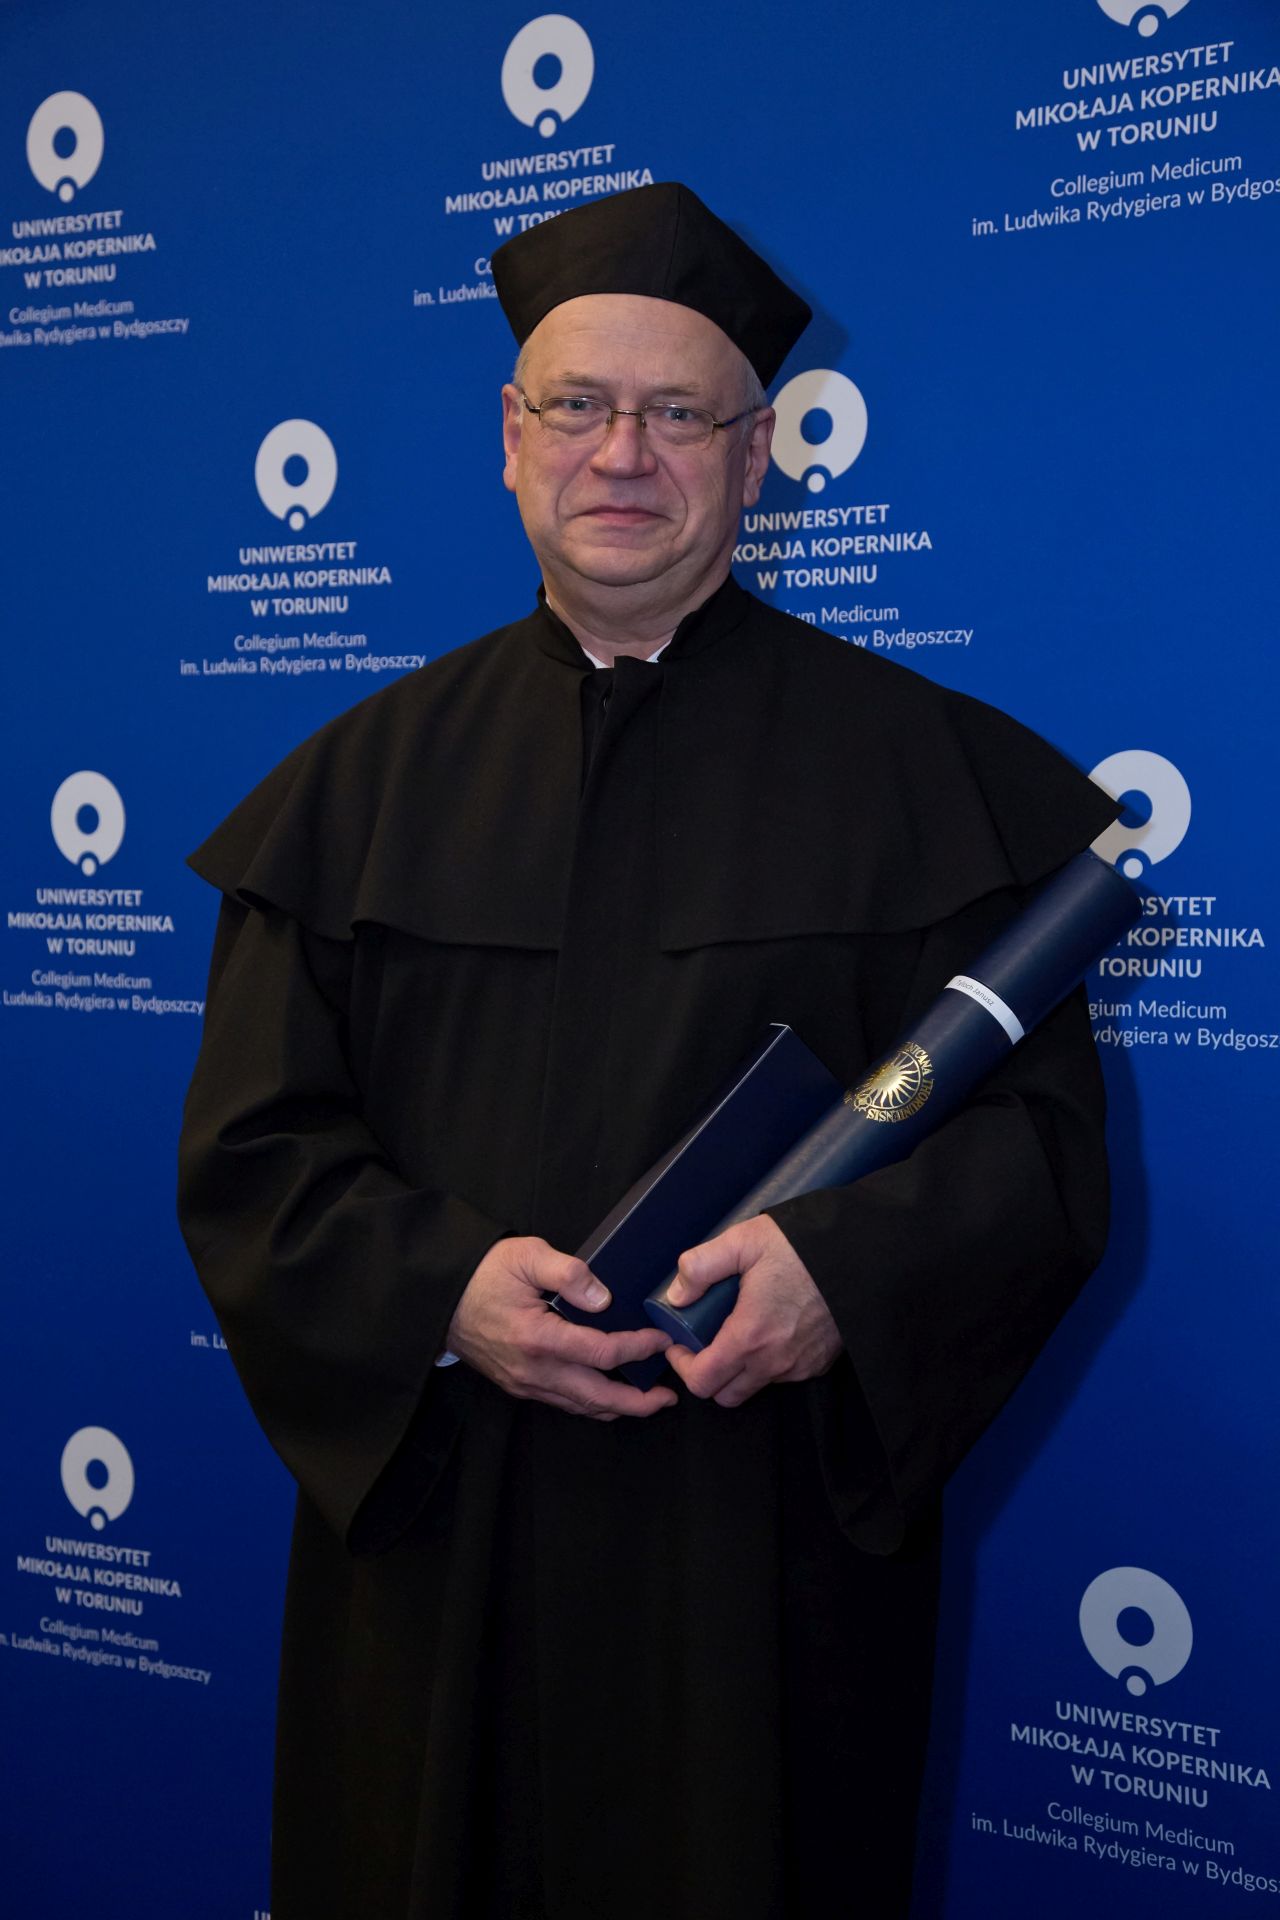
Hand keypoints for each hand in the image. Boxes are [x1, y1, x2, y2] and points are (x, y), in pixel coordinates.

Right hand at [446, 1236, 676, 1420]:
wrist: (440, 1298)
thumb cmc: (485, 1272)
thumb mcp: (526, 1255)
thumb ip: (568, 1273)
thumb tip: (604, 1298)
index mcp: (539, 1337)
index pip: (602, 1352)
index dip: (638, 1348)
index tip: (661, 1339)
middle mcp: (534, 1369)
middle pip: (597, 1396)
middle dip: (637, 1402)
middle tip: (669, 1397)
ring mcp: (525, 1383)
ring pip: (581, 1406)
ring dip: (617, 1407)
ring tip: (648, 1401)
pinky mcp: (519, 1386)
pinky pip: (562, 1402)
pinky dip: (591, 1403)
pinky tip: (607, 1395)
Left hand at [663, 1215, 842, 1408]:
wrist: (858, 1254)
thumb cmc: (800, 1247)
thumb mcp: (742, 1242)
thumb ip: (700, 1266)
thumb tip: (677, 1295)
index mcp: (749, 1336)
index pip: (702, 1381)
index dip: (682, 1366)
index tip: (679, 1346)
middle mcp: (775, 1362)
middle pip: (726, 1394)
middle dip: (708, 1375)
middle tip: (704, 1343)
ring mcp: (800, 1367)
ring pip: (756, 1386)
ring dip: (740, 1369)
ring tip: (740, 1330)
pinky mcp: (820, 1363)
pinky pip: (785, 1376)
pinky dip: (770, 1363)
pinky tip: (772, 1330)